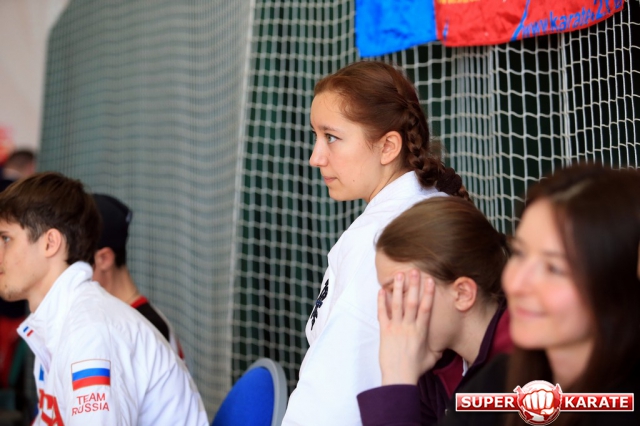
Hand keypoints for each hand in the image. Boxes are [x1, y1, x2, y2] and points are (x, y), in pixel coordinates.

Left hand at [378, 269, 442, 385]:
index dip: (429, 294)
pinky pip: (382, 314)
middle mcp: (409, 326)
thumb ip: (437, 348)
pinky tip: (381, 291)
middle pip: (412, 302)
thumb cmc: (415, 369)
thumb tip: (443, 343)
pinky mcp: (384, 331)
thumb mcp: (432, 358)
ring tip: (399, 275)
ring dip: (398, 289)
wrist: (399, 377)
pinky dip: (381, 302)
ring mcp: (396, 328)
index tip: (430, 281)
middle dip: (414, 285)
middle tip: (414, 271)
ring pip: (397, 304)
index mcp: (421, 331)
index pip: (426, 308)